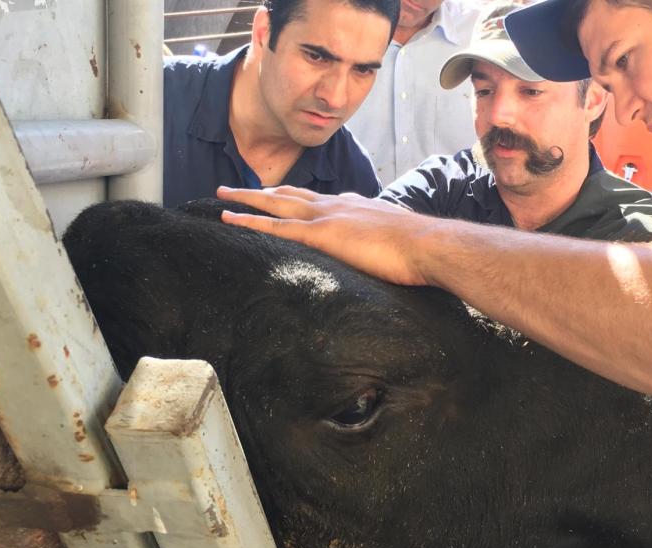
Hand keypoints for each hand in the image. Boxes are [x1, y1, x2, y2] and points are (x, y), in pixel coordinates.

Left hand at [217, 186, 431, 285]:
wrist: (428, 245)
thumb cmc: (421, 251)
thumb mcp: (399, 242)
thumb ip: (385, 243)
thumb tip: (386, 256)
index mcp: (355, 207)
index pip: (319, 199)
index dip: (296, 198)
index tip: (282, 196)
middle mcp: (336, 205)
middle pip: (290, 194)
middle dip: (263, 190)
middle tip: (237, 188)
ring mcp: (326, 217)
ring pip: (276, 203)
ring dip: (246, 198)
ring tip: (222, 196)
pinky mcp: (321, 235)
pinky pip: (275, 227)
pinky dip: (249, 221)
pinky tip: (228, 220)